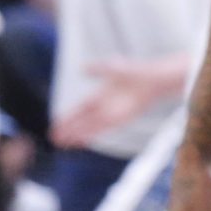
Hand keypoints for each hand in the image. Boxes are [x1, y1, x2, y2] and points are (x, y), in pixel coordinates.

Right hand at [53, 59, 176, 148]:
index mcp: (102, 96)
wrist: (155, 79)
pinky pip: (103, 127)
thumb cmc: (137, 72)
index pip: (82, 109)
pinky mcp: (122, 118)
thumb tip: (82, 68)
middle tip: (54, 138)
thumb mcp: (113, 68)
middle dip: (70, 130)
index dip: (70, 117)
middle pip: (84, 121)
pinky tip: (81, 140)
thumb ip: (98, 69)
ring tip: (63, 143)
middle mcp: (106, 107)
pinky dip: (91, 133)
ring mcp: (114, 113)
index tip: (56, 124)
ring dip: (77, 135)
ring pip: (91, 127)